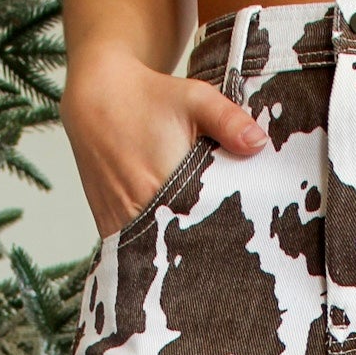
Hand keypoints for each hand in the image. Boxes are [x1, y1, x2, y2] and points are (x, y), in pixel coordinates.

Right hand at [61, 42, 267, 239]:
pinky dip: (154, 251)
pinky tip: (171, 242)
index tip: (241, 241)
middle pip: (181, 249)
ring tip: (202, 253)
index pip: (203, 230)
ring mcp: (119, 224)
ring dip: (178, 254)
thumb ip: (228, 121)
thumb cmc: (148, 98)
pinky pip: (135, 253)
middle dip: (204, 252)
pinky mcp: (108, 227)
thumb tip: (259, 143)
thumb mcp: (194, 99)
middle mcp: (136, 211)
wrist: (96, 98)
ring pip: (156, 256)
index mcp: (162, 186)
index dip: (223, 239)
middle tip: (227, 251)